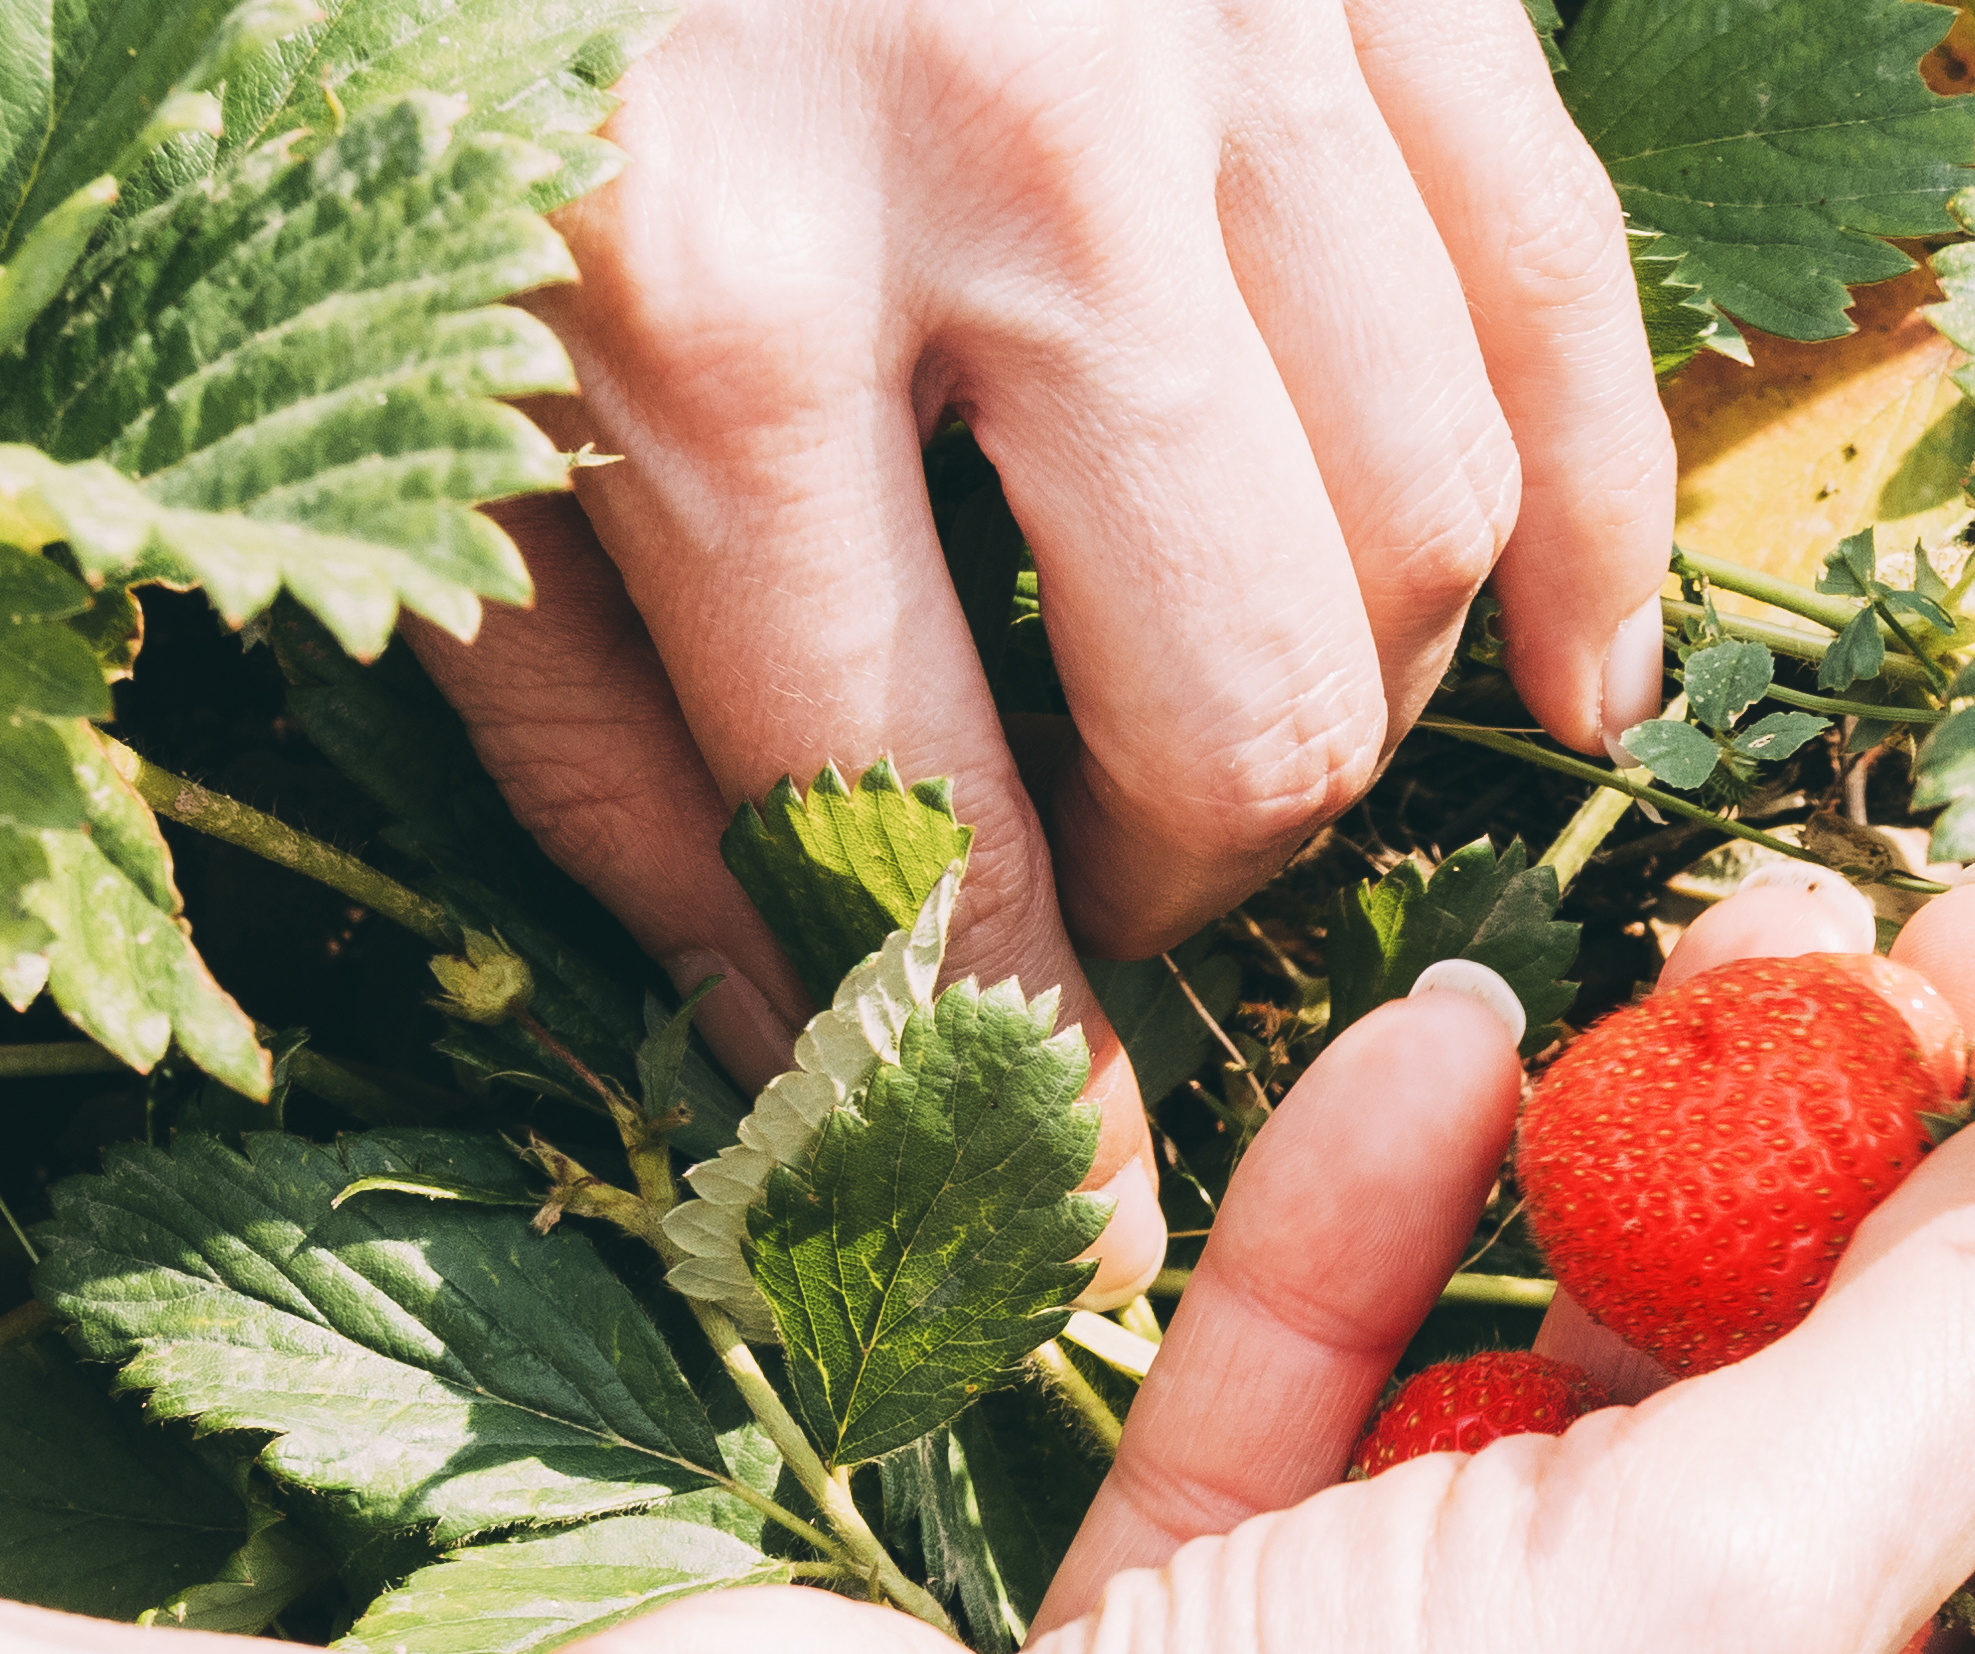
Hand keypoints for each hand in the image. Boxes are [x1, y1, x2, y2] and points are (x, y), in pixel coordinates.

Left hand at [415, 0, 1680, 1296]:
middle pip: (1241, 699)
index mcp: (693, 292)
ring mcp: (1215, 30)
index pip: (906, 816)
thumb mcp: (379, 346)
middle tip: (1093, 886)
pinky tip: (1576, 675)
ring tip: (1221, 732)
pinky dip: (1595, 516)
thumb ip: (577, 698)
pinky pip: (1568, 287)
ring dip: (1349, 700)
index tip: (1034, 1215)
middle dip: (1182, 873)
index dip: (986, 1062)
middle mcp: (998, 167)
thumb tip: (800, 1032)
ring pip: (1423, 519)